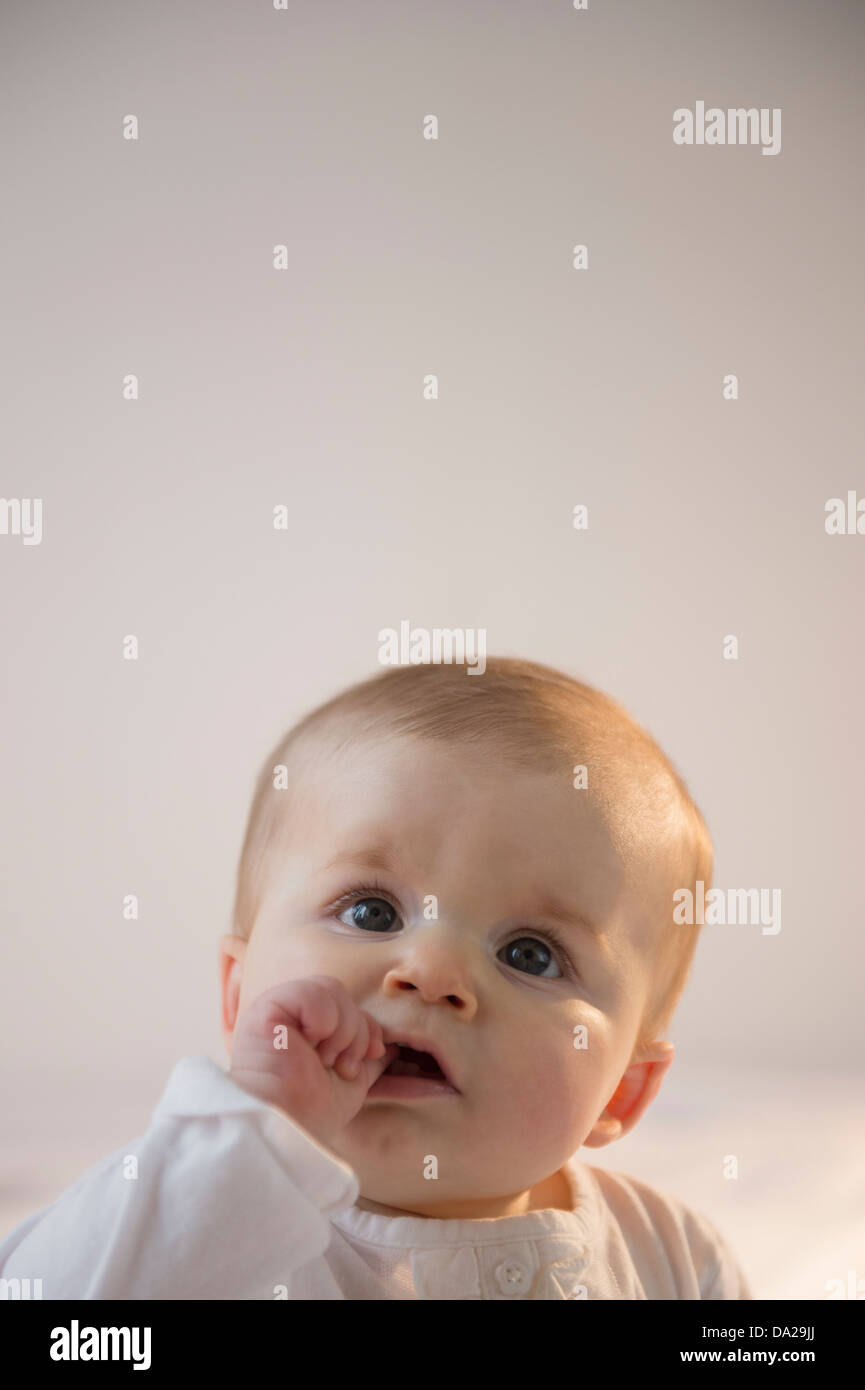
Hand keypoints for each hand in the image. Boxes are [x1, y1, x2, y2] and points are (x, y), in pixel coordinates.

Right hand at [228, 975, 398, 1150]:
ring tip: (325, 1061)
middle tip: (343, 1067)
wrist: (288, 1127)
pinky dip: (322, 1020)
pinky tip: (308, 1046)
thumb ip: (366, 1057)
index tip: (374, 1055)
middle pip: (345, 997)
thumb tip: (392, 1047)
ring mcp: (279, 1008)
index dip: (370, 1029)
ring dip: (342, 1032)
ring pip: (332, 990)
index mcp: (308, 1028)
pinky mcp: (269, 1007)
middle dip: (357, 1035)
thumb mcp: (351, 1082)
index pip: (351, 1007)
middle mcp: (292, 1015)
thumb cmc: (312, 1113)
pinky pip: (313, 993)